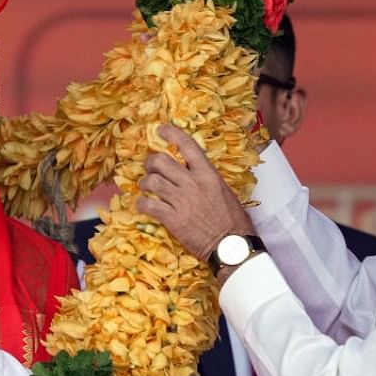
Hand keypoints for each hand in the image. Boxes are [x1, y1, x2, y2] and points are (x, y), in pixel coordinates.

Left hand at [135, 125, 254, 261]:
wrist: (232, 246)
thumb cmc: (234, 221)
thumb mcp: (225, 192)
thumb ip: (207, 179)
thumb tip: (193, 173)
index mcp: (209, 174)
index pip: (187, 146)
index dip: (171, 134)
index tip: (160, 130)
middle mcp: (193, 183)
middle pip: (161, 161)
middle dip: (150, 163)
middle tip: (150, 168)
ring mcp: (181, 201)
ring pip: (151, 181)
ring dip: (144, 183)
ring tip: (146, 187)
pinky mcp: (172, 219)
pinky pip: (148, 205)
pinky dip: (141, 203)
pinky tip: (143, 205)